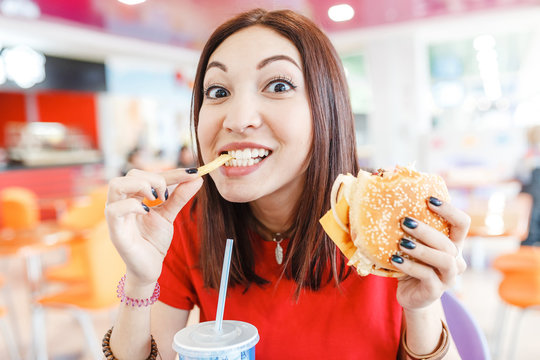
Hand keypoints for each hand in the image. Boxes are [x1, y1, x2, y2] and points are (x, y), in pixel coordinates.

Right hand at [105, 168, 202, 286]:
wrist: (149, 268)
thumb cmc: (154, 240)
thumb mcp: (170, 215)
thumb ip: (180, 197)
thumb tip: (197, 178)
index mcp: (133, 197)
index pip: (148, 175)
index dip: (172, 173)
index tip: (192, 173)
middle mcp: (121, 203)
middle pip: (130, 175)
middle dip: (155, 178)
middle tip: (168, 195)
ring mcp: (116, 217)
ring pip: (116, 185)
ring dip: (141, 186)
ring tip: (157, 199)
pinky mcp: (115, 232)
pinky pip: (114, 210)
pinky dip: (132, 206)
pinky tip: (147, 211)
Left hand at [392, 197, 469, 309]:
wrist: (411, 295)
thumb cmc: (412, 263)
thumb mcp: (414, 244)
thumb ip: (412, 228)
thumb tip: (391, 200)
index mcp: (453, 245)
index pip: (462, 223)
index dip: (450, 210)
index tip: (429, 199)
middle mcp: (456, 261)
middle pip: (448, 243)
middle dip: (426, 231)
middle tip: (405, 221)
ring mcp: (448, 277)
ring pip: (444, 260)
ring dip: (422, 249)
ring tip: (402, 242)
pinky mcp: (436, 291)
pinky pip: (426, 276)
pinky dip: (410, 266)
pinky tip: (395, 259)